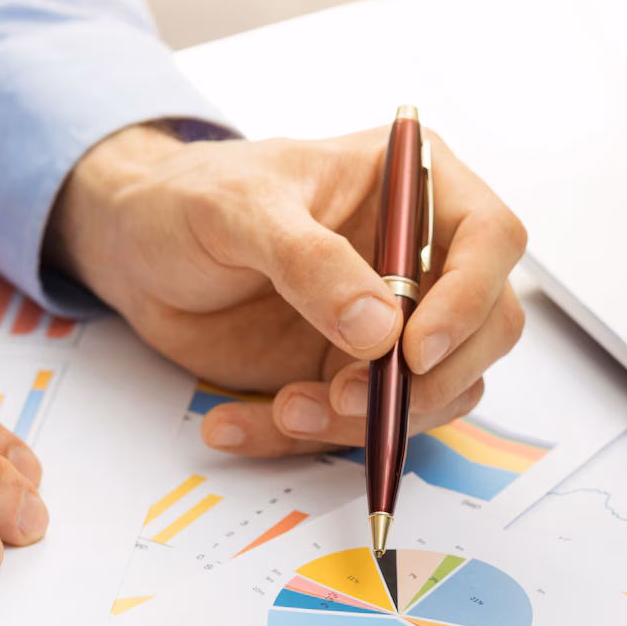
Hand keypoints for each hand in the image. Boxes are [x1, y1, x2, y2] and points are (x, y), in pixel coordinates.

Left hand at [48, 122, 527, 455]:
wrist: (135, 247)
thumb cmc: (189, 198)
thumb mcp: (240, 211)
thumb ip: (311, 263)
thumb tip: (382, 330)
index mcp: (412, 186)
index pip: (491, 240)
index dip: (470, 300)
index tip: (413, 350)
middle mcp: (420, 258)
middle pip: (485, 332)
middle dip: (423, 381)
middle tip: (345, 395)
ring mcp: (392, 324)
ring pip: (434, 394)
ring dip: (364, 420)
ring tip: (282, 409)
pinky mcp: (353, 375)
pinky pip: (359, 426)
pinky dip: (303, 439)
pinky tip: (237, 424)